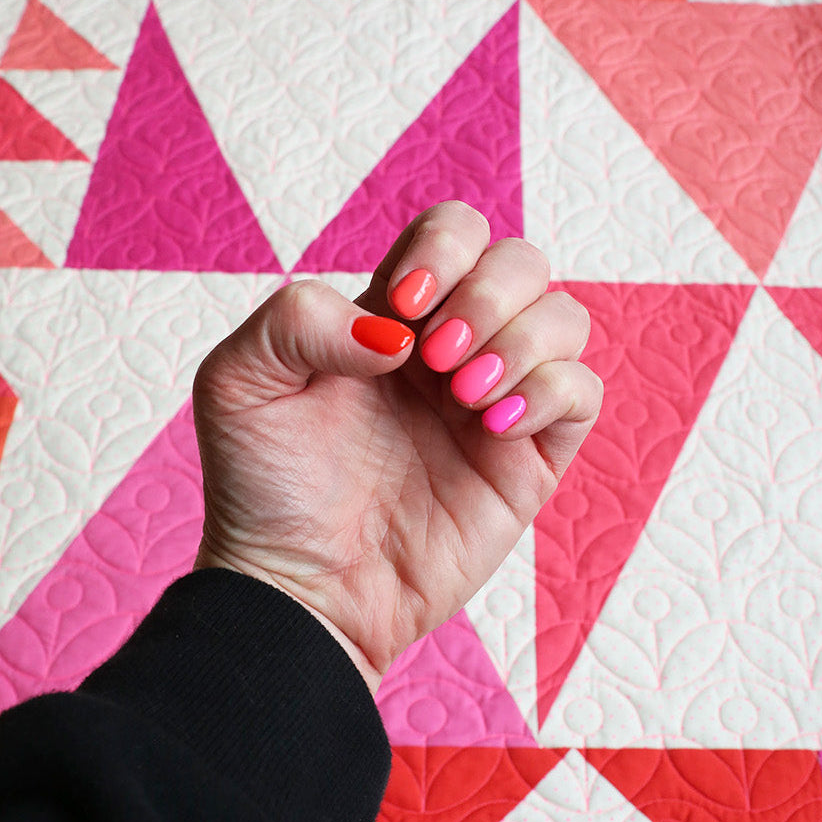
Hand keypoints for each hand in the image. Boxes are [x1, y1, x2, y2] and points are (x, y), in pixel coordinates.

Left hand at [192, 202, 601, 691]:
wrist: (302, 588)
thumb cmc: (266, 489)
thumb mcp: (240, 383)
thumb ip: (298, 319)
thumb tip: (400, 328)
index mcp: (391, 319)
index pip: (454, 233)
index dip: (444, 248)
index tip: (403, 304)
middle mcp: (452, 351)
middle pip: (521, 263)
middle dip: (488, 295)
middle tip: (436, 360)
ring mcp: (495, 402)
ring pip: (565, 319)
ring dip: (522, 342)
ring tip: (462, 397)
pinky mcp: (528, 459)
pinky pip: (581, 393)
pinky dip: (550, 391)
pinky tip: (494, 426)